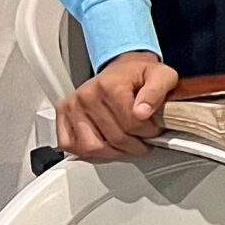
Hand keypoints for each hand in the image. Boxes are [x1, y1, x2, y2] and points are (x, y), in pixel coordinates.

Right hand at [55, 50, 178, 159]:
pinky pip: (72, 146)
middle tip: (144, 140)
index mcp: (110, 85)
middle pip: (114, 137)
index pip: (131, 122)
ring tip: (127, 146)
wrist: (122, 71)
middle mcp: (87, 95)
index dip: (149, 132)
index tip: (155, 129)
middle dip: (135, 145)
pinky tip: (106, 146)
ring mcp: (72, 107)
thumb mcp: (161, 76)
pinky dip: (90, 153)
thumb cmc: (139, 76)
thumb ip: (157, 92)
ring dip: (114, 153)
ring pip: (93, 147)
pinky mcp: (63, 117)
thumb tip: (142, 112)